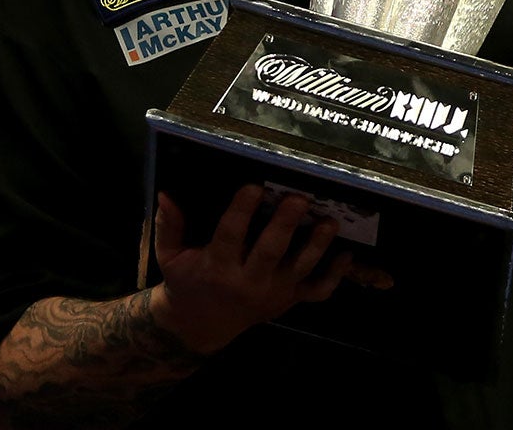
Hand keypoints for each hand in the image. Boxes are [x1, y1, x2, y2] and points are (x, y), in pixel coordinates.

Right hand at [149, 185, 345, 353]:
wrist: (202, 325)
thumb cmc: (187, 281)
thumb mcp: (169, 257)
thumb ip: (168, 226)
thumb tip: (165, 194)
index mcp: (218, 267)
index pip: (230, 236)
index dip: (241, 211)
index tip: (253, 186)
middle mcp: (249, 281)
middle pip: (270, 252)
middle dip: (285, 225)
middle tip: (299, 199)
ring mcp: (275, 293)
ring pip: (300, 269)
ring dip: (316, 245)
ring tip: (329, 221)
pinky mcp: (290, 300)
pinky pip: (317, 291)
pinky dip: (335, 275)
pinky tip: (347, 253)